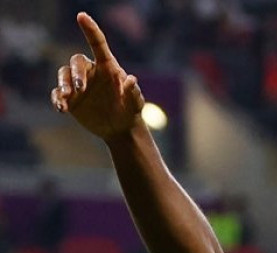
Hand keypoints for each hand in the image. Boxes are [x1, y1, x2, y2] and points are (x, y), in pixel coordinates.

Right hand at [51, 13, 144, 142]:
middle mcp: (90, 72)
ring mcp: (78, 84)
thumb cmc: (130, 111)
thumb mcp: (135, 104)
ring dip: (63, 85)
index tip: (81, 16)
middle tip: (80, 89)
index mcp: (107, 67)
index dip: (90, 30)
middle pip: (76, 61)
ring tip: (67, 99)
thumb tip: (131, 80)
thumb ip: (134, 93)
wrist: (119, 128)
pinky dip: (57, 99)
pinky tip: (62, 109)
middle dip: (76, 73)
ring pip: (63, 75)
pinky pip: (58, 93)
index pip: (97, 44)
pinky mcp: (70, 98)